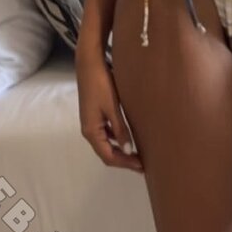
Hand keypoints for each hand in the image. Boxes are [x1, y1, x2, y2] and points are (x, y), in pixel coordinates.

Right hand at [76, 48, 142, 172]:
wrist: (89, 64)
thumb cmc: (101, 84)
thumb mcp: (113, 107)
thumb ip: (120, 130)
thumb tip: (129, 151)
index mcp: (92, 131)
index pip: (108, 156)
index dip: (125, 163)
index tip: (141, 167)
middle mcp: (89, 130)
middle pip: (106, 152)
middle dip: (124, 160)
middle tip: (142, 164)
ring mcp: (91, 123)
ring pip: (106, 144)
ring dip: (121, 150)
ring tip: (138, 153)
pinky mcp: (94, 115)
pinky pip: (106, 134)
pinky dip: (116, 139)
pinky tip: (127, 137)